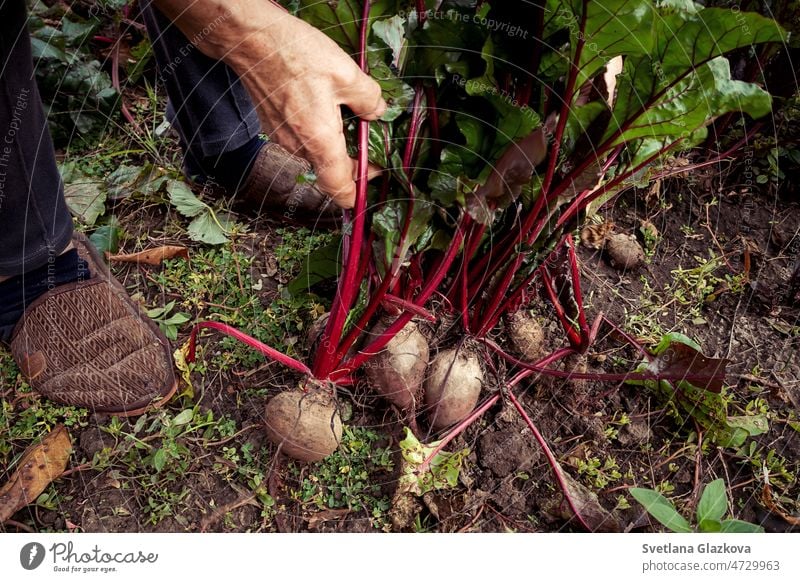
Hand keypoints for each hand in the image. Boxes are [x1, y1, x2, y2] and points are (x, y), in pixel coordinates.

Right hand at [154, 0, 386, 207]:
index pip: (338, 188)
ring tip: (346, 112)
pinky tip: (322, 102)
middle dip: (352, 158)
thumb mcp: (346, 73)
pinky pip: (301, 137)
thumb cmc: (295, 54)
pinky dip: (316, 128)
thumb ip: (369, 99)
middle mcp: (298, 146)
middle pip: (329, 168)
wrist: (250, 39)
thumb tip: (376, 112)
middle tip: (369, 136)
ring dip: (333, 140)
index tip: (373, 175)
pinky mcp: (273, 125)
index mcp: (320, 141)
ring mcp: (282, 137)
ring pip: (315, 151)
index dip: (357, 192)